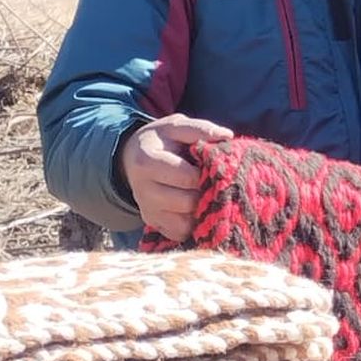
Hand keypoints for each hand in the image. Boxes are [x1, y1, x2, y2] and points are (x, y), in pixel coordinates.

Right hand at [119, 114, 232, 240]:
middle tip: (213, 183)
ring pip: (185, 222)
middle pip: (187, 202)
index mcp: (146, 162)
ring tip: (205, 194)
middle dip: (205, 193)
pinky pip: (180, 233)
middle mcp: (142, 191)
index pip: (185, 177)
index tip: (213, 167)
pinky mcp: (154, 224)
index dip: (205, 173)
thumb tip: (227, 136)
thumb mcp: (175, 127)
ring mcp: (147, 210)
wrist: (134, 158)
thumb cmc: (161, 141)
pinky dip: (193, 224)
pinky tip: (196, 207)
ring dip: (201, 210)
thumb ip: (199, 129)